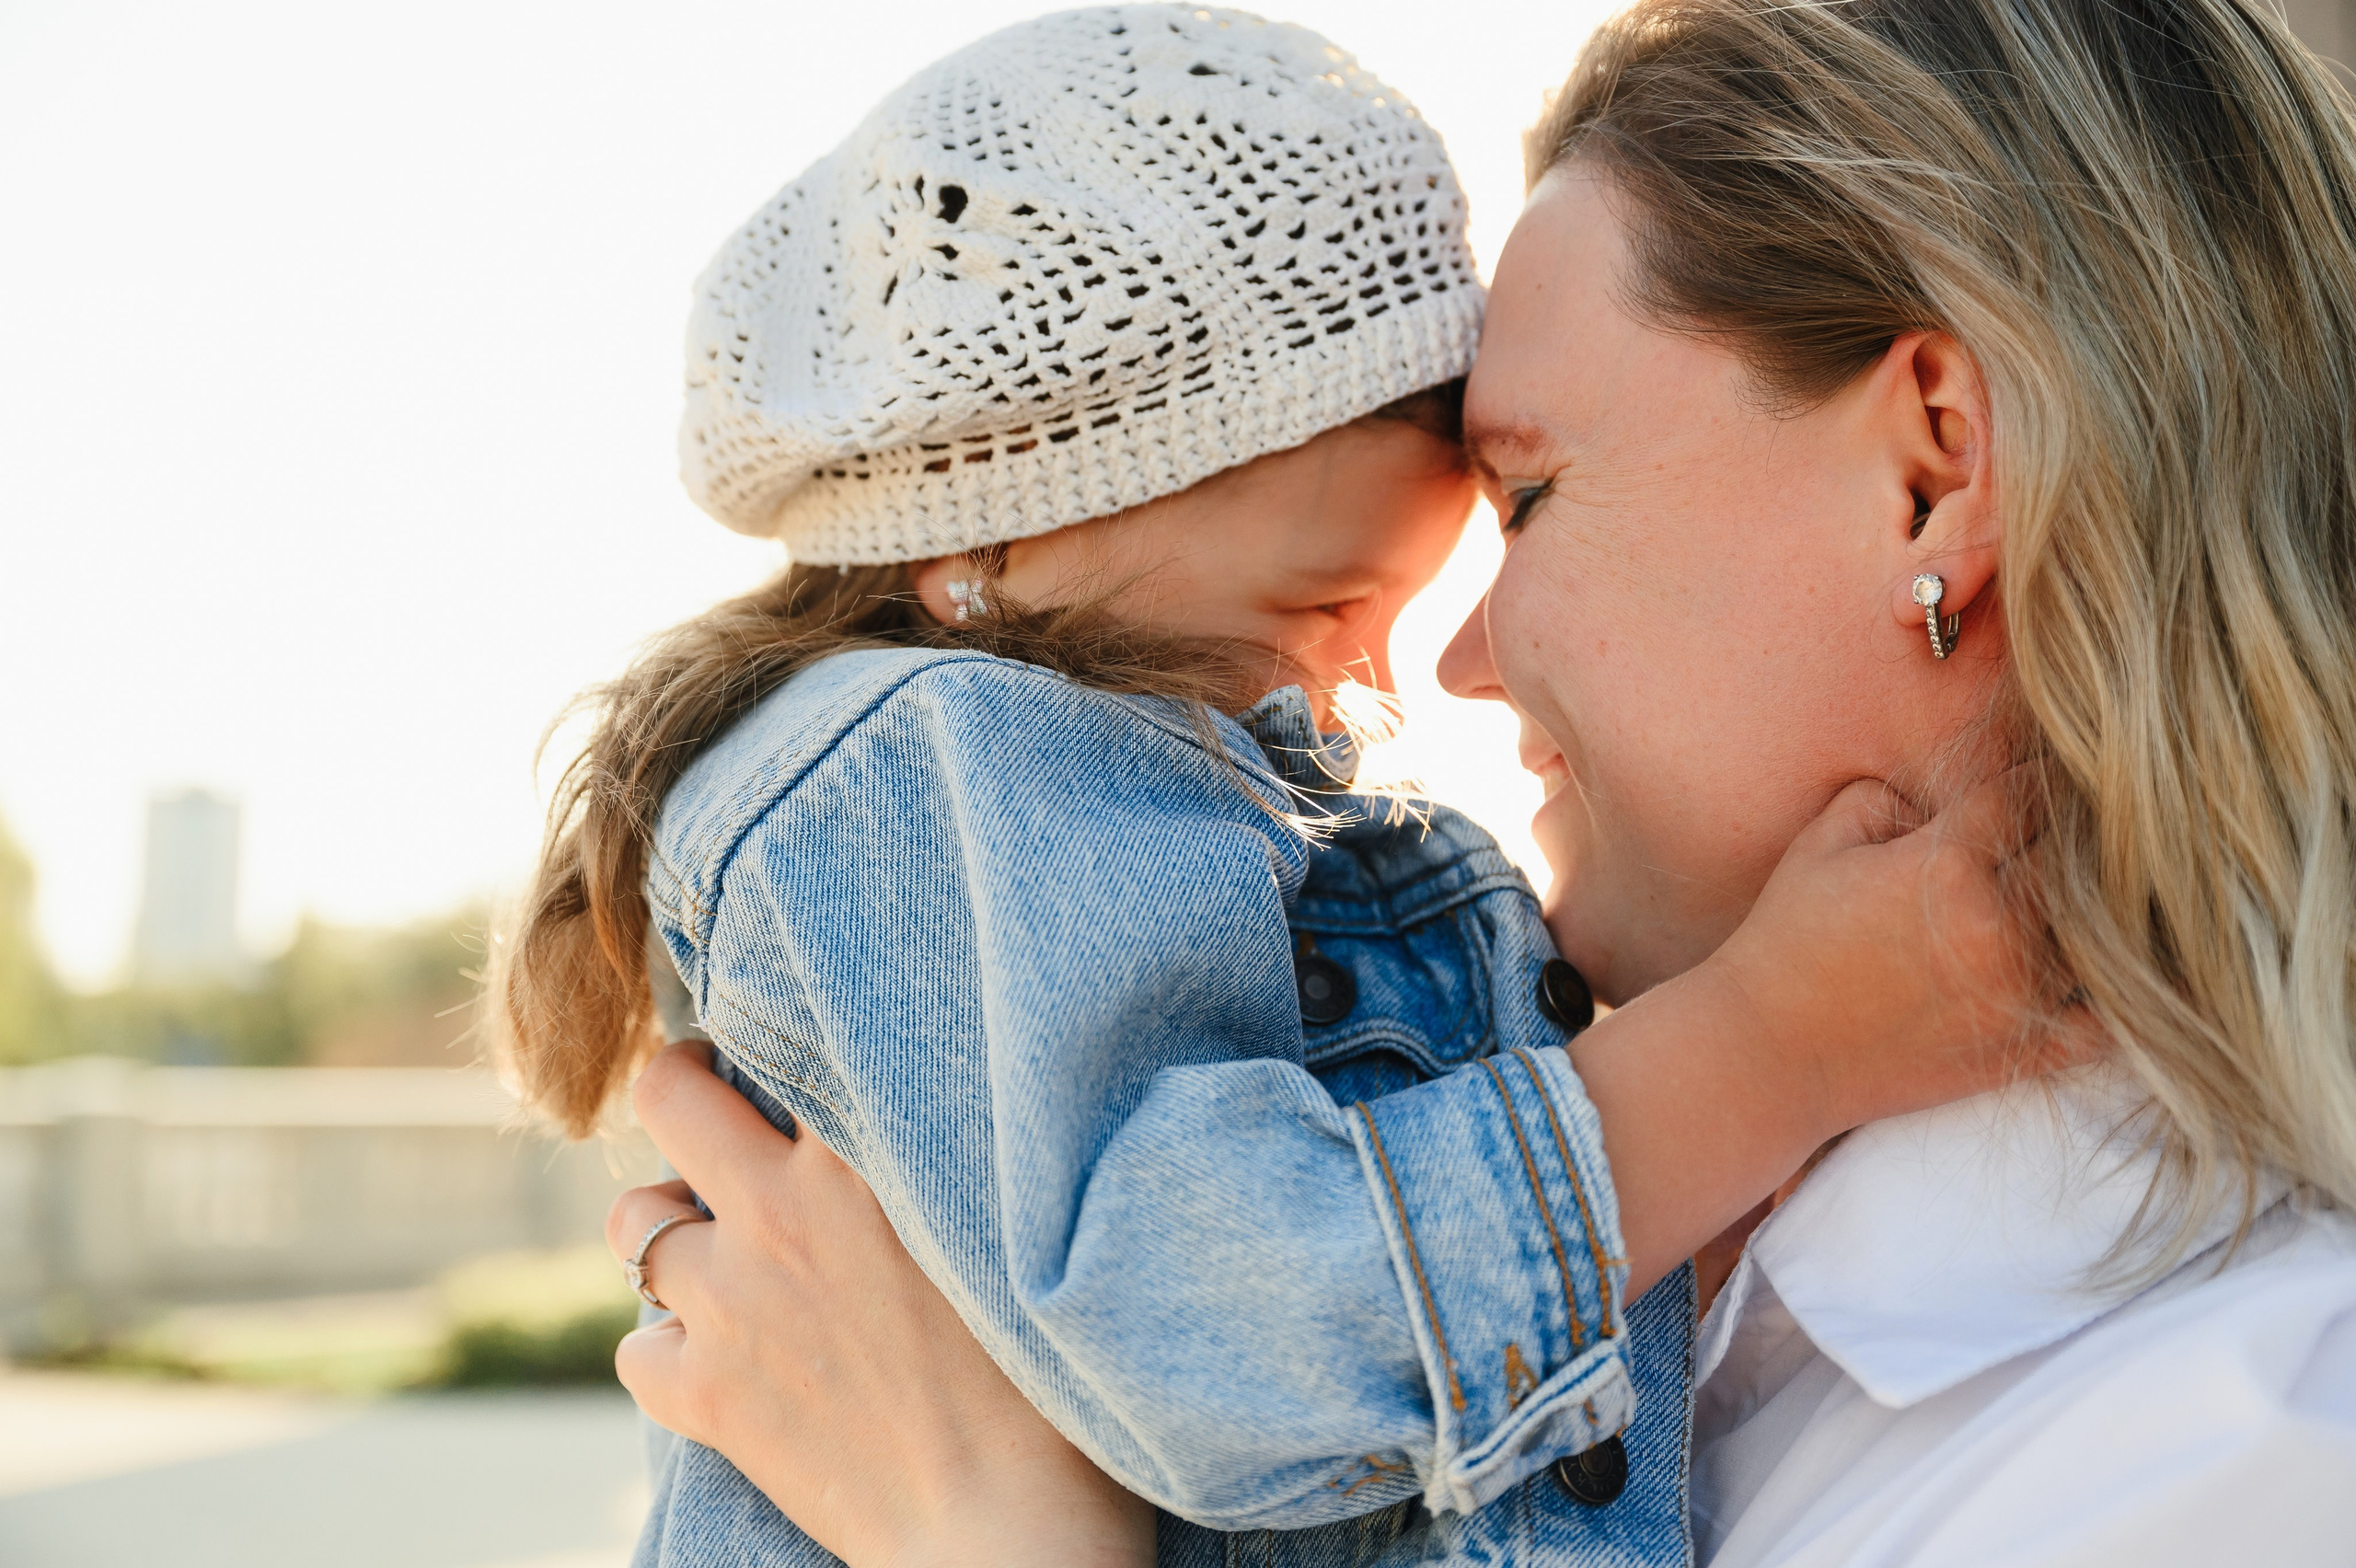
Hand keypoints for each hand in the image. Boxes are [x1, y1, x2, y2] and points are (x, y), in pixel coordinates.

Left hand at [605, 1043, 1152, 1567]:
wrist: (1006, 1529)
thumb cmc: (1045, 1384)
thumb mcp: (999, 1230)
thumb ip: (931, 1164)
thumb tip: (895, 1118)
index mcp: (859, 1159)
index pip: (780, 1043)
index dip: (777, 1040)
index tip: (787, 1058)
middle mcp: (777, 1213)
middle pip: (668, 1096)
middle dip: (679, 1086)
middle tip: (708, 1102)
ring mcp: (729, 1305)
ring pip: (635, 1223)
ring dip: (667, 1228)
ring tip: (717, 1248)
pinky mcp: (704, 1395)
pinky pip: (640, 1348)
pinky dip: (671, 1351)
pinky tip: (726, 1362)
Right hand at [1705, 768, 2094, 1134]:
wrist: (1769, 1056)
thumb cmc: (1785, 944)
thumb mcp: (1818, 846)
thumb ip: (1882, 798)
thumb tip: (1934, 796)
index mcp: (1946, 863)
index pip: (2026, 792)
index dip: (2031, 775)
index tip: (2035, 771)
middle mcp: (1997, 923)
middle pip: (2081, 855)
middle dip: (2076, 835)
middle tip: (2080, 826)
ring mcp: (2020, 991)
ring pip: (2109, 930)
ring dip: (2106, 907)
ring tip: (2104, 890)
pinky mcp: (2028, 1048)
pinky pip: (2110, 1019)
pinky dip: (2119, 992)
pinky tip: (2109, 969)